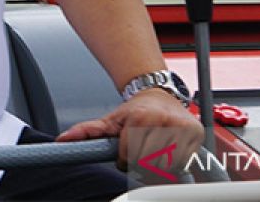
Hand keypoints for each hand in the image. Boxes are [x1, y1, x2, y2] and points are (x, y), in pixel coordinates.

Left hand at [55, 88, 203, 177]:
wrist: (159, 93)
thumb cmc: (134, 110)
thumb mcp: (111, 120)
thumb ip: (87, 131)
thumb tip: (63, 139)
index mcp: (140, 118)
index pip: (128, 156)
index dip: (125, 158)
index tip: (127, 151)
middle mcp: (162, 120)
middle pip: (146, 162)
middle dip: (141, 160)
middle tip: (141, 149)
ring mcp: (181, 128)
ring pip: (164, 165)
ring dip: (157, 162)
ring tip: (154, 147)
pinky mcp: (196, 134)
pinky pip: (182, 162)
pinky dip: (174, 161)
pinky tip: (168, 148)